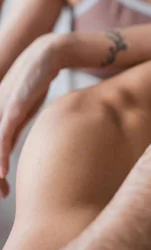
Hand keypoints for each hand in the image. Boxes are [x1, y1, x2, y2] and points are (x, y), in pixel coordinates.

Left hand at [0, 33, 62, 189]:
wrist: (48, 54)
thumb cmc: (35, 82)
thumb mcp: (22, 109)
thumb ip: (12, 128)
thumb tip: (7, 148)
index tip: (0, 189)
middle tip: (0, 195)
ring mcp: (0, 110)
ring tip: (0, 191)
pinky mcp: (12, 107)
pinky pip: (2, 136)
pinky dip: (0, 155)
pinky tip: (2, 172)